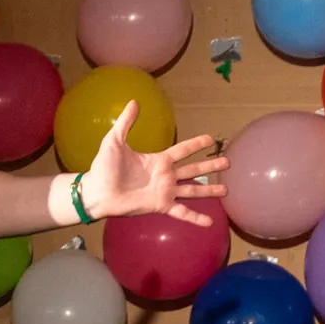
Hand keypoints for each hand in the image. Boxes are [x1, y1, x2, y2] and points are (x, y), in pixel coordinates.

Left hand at [82, 107, 228, 226]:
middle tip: (227, 162)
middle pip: (193, 170)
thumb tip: (133, 101)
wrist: (97, 192)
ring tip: (226, 190)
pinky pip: (182, 212)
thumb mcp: (114, 140)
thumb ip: (126, 122)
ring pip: (193, 191)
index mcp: (158, 160)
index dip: (196, 144)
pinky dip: (195, 218)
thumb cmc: (104, 167)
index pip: (183, 150)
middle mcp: (165, 176)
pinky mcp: (161, 206)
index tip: (211, 139)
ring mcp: (164, 192)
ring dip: (209, 191)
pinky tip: (209, 222)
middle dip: (210, 166)